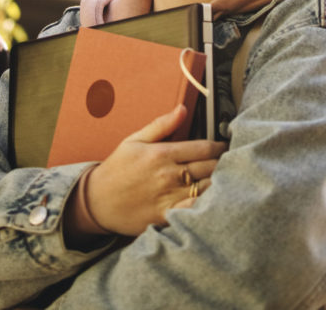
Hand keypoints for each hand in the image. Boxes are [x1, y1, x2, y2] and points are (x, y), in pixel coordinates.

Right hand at [66, 105, 225, 237]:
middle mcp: (168, 175)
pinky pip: (195, 210)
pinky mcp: (167, 216)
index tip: (224, 146)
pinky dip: (207, 204)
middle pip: (211, 168)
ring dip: (219, 183)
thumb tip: (183, 108)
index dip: (220, 146)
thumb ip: (161, 125)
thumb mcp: (134, 141)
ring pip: (208, 189)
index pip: (205, 148)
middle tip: (228, 162)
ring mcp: (169, 197)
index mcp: (162, 154)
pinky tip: (211, 200)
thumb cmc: (117, 169)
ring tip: (224, 179)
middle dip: (223, 163)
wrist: (97, 201)